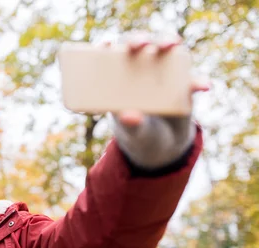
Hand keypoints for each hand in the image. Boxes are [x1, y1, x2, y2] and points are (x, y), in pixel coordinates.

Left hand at [111, 31, 209, 168]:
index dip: (106, 47)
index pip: (110, 57)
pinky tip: (203, 86)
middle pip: (138, 46)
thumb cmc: (140, 134)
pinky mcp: (184, 84)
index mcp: (120, 81)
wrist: (164, 145)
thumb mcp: (134, 132)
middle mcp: (142, 70)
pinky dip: (197, 81)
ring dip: (168, 42)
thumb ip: (130, 125)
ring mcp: (164, 73)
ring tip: (172, 44)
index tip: (106, 44)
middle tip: (141, 44)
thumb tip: (129, 116)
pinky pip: (191, 78)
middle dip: (139, 39)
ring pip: (166, 50)